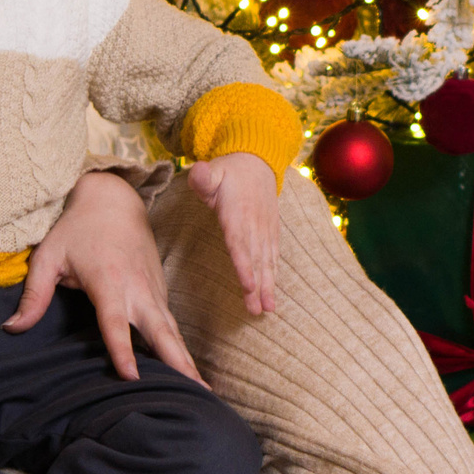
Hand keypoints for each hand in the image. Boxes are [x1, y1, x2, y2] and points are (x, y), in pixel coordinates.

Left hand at [5, 168, 203, 384]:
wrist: (114, 199)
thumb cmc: (77, 229)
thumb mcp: (48, 257)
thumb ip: (33, 295)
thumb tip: (11, 328)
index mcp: (109, 281)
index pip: (115, 323)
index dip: (122, 350)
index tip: (132, 377)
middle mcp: (137, 288)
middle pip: (161, 331)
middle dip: (178, 362)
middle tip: (195, 393)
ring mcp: (153, 289)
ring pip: (173, 330)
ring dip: (187, 359)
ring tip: (203, 393)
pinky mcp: (159, 290)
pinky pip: (171, 323)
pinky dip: (180, 347)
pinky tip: (187, 372)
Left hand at [186, 151, 279, 314]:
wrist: (257, 163)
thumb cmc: (228, 171)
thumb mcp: (212, 170)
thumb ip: (204, 177)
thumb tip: (198, 172)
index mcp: (236, 214)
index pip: (239, 243)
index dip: (244, 265)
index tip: (247, 285)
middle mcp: (253, 225)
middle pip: (254, 259)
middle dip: (257, 286)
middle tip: (256, 310)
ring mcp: (264, 230)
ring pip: (266, 261)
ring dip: (268, 286)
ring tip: (268, 309)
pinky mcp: (270, 232)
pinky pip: (273, 256)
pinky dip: (274, 275)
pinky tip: (273, 293)